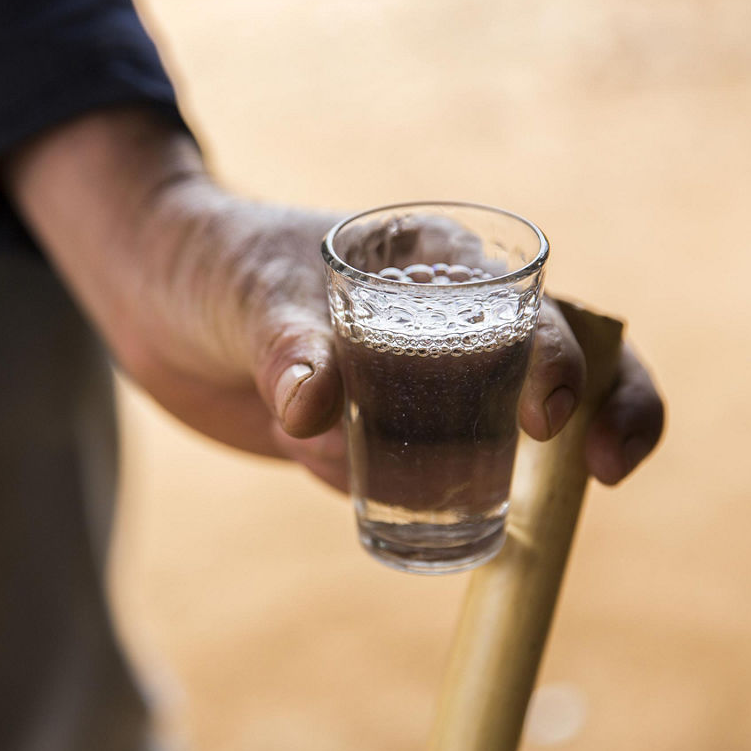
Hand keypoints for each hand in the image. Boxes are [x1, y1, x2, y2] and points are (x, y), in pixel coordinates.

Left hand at [5, 108, 663, 490]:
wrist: (150, 297)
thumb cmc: (208, 261)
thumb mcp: (246, 293)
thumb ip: (287, 344)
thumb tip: (315, 410)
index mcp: (438, 265)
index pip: (539, 311)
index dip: (573, 366)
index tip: (553, 423)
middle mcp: (445, 326)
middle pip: (553, 380)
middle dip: (582, 428)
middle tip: (599, 473)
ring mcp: (413, 386)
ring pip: (472, 451)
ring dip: (422, 472)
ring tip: (317, 442)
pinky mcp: (372, 435)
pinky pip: (404, 481)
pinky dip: (372, 489)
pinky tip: (302, 448)